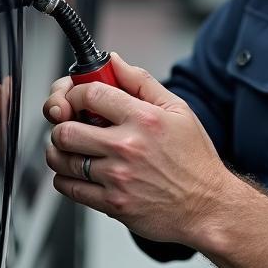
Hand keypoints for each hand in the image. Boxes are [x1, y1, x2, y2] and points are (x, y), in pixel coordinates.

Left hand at [43, 54, 227, 244]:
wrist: (207, 205)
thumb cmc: (194, 159)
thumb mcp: (178, 110)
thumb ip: (141, 82)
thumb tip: (114, 62)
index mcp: (143, 119)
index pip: (90, 95)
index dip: (75, 94)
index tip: (77, 99)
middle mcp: (128, 147)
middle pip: (66, 130)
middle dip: (63, 124)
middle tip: (72, 125)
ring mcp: (118, 177)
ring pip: (62, 159)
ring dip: (60, 151)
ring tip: (73, 148)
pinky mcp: (112, 203)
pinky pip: (68, 187)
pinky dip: (65, 178)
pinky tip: (80, 172)